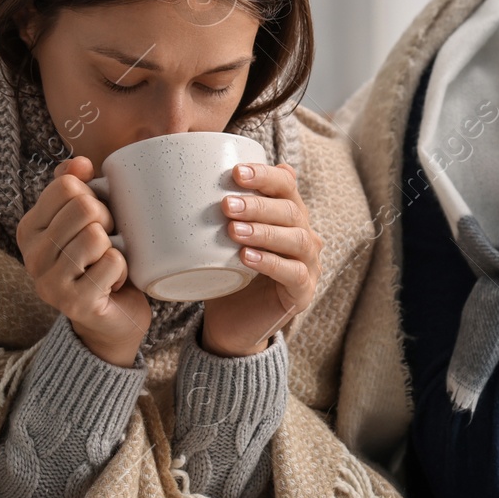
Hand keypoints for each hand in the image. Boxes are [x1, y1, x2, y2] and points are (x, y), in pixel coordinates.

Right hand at [17, 157, 151, 364]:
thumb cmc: (101, 261)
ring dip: (115, 248)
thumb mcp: (85, 219)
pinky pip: (113, 263)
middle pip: (84, 208)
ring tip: (107, 264)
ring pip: (97, 236)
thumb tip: (80, 163)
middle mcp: (32, 255)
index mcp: (30, 228)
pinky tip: (112, 284)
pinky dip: (123, 270)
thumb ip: (75, 186)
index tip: (94, 220)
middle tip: (106, 244)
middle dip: (108, 221)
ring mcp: (49, 282)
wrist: (113, 317)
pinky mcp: (73, 303)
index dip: (93, 196)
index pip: (66, 186)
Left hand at [200, 161, 323, 357]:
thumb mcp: (218, 240)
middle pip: (291, 210)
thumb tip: (190, 178)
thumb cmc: (225, 274)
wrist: (229, 325)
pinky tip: (247, 257)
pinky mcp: (303, 292)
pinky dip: (271, 262)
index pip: (285, 185)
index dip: (265, 176)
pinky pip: (294, 273)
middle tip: (227, 205)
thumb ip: (216, 212)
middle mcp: (304, 235)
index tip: (236, 173)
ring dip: (264, 232)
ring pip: (296, 239)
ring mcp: (308, 264)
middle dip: (258, 205)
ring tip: (233, 230)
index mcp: (287, 214)